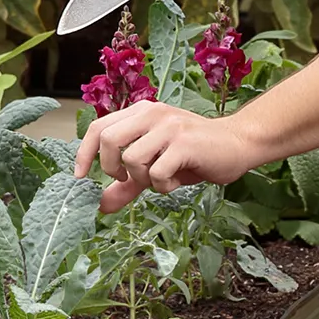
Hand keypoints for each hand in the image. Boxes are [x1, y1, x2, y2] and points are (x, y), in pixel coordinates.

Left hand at [74, 101, 258, 213]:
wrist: (238, 144)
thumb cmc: (194, 154)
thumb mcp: (155, 167)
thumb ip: (126, 184)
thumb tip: (99, 206)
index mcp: (140, 113)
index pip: (98, 127)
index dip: (84, 153)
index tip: (80, 177)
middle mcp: (152, 114)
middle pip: (108, 139)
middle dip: (110, 167)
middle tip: (126, 178)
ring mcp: (169, 127)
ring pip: (132, 159)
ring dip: (143, 179)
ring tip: (161, 178)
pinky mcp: (185, 143)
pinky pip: (157, 172)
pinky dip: (163, 185)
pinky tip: (177, 180)